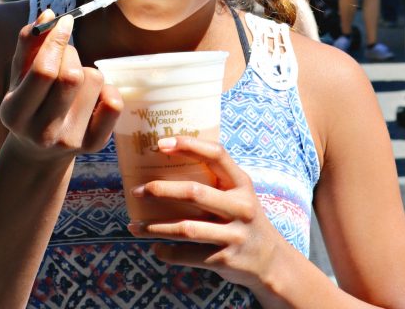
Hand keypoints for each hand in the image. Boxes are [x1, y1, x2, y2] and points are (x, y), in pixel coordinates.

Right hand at [0, 11, 121, 163]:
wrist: (38, 151)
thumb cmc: (28, 101)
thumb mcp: (19, 77)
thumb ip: (28, 44)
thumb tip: (48, 15)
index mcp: (15, 113)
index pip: (43, 70)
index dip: (56, 40)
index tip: (65, 21)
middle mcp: (42, 132)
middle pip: (72, 75)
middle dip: (70, 53)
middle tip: (64, 55)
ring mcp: (70, 141)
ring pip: (94, 80)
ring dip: (85, 70)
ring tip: (72, 83)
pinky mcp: (94, 145)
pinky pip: (114, 101)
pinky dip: (106, 88)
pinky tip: (91, 96)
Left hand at [126, 136, 282, 295]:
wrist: (270, 260)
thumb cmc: (243, 217)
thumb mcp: (239, 193)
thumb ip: (216, 179)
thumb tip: (169, 160)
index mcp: (242, 183)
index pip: (216, 154)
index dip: (189, 145)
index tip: (161, 144)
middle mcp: (240, 206)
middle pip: (194, 193)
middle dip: (161, 191)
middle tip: (136, 190)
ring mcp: (234, 234)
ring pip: (186, 228)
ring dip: (155, 227)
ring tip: (134, 225)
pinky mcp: (226, 259)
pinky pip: (189, 255)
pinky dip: (168, 252)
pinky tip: (155, 248)